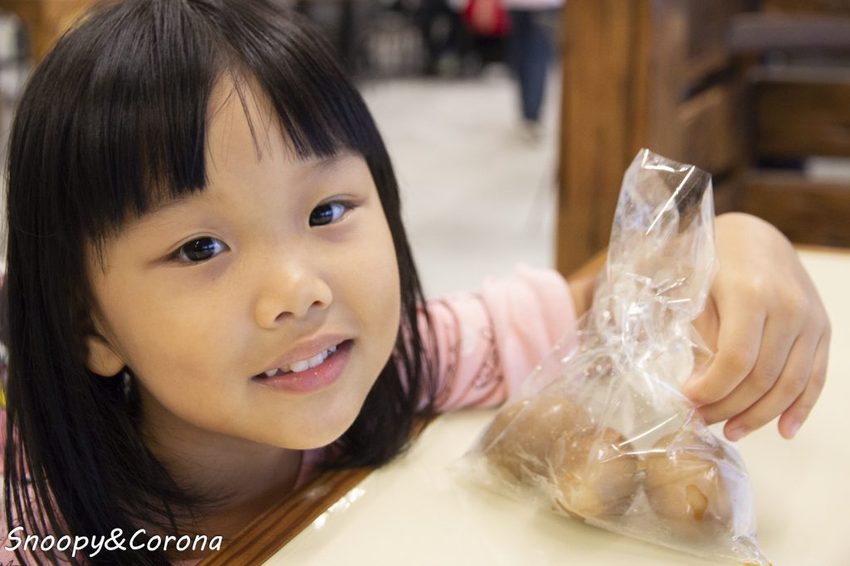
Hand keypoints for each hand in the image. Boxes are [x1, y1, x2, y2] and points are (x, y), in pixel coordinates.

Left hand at [684, 213, 830, 440]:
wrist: (753, 236)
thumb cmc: (711, 261)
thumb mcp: (694, 290)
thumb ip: (701, 337)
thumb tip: (702, 388)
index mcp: (752, 293)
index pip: (736, 359)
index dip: (712, 389)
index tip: (686, 400)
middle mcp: (789, 307)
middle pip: (763, 377)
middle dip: (729, 407)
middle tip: (699, 420)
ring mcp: (811, 319)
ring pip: (791, 384)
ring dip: (759, 416)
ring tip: (730, 431)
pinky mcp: (823, 329)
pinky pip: (816, 377)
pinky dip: (800, 408)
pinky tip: (782, 431)